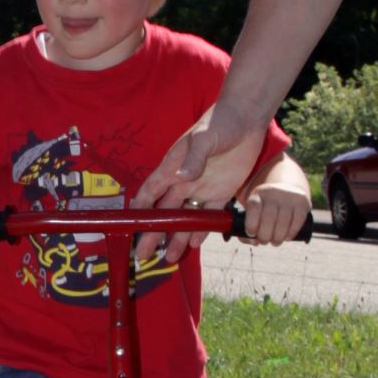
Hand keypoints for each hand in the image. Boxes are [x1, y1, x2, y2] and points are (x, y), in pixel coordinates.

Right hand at [134, 104, 278, 262]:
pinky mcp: (221, 192)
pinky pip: (209, 216)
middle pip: (164, 211)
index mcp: (173, 166)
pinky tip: (193, 245)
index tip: (130, 226)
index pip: (151, 191)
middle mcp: (183, 181)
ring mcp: (202, 188)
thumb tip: (181, 178)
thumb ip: (193, 158)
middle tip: (143, 253)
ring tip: (168, 258)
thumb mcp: (205, 138)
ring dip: (176, 237)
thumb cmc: (220, 122)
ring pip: (185, 218)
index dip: (139, 209)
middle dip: (153, 232)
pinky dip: (201, 230)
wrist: (247, 118)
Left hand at [236, 180, 311, 244]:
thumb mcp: (253, 210)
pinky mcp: (302, 202)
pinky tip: (287, 237)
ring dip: (278, 237)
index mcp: (258, 194)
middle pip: (269, 217)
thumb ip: (247, 227)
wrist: (286, 188)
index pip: (253, 208)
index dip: (251, 224)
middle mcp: (273, 193)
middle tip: (264, 241)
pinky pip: (298, 220)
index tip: (251, 233)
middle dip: (265, 235)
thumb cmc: (265, 207)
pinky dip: (292, 232)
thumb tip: (253, 242)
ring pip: (284, 221)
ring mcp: (289, 196)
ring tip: (275, 242)